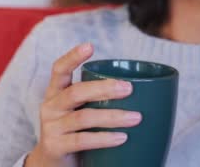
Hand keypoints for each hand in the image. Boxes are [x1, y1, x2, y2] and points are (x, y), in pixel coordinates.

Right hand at [25, 43, 141, 166]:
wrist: (53, 165)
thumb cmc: (76, 131)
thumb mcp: (82, 110)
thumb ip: (100, 99)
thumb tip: (148, 90)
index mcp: (57, 93)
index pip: (59, 70)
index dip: (72, 57)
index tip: (89, 46)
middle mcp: (50, 107)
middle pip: (76, 92)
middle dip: (104, 88)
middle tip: (129, 88)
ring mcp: (51, 128)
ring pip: (83, 117)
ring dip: (112, 116)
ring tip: (136, 118)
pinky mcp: (55, 147)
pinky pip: (82, 141)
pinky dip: (104, 138)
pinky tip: (122, 137)